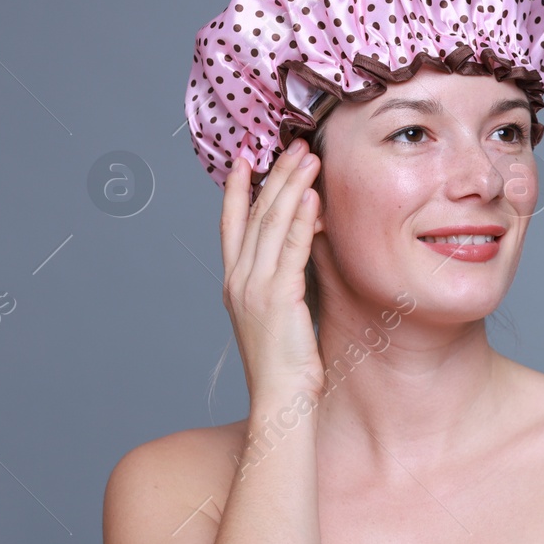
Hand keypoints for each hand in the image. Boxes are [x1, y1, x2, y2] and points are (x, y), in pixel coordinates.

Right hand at [220, 141, 325, 403]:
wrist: (280, 400)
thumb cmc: (286, 366)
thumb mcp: (280, 315)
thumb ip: (285, 282)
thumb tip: (303, 252)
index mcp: (235, 284)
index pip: (231, 225)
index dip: (236, 189)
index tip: (244, 157)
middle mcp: (239, 280)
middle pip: (254, 215)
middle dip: (274, 176)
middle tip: (292, 144)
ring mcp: (254, 287)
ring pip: (271, 224)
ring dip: (291, 187)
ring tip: (308, 157)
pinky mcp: (278, 297)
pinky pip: (290, 250)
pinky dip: (300, 220)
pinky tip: (313, 197)